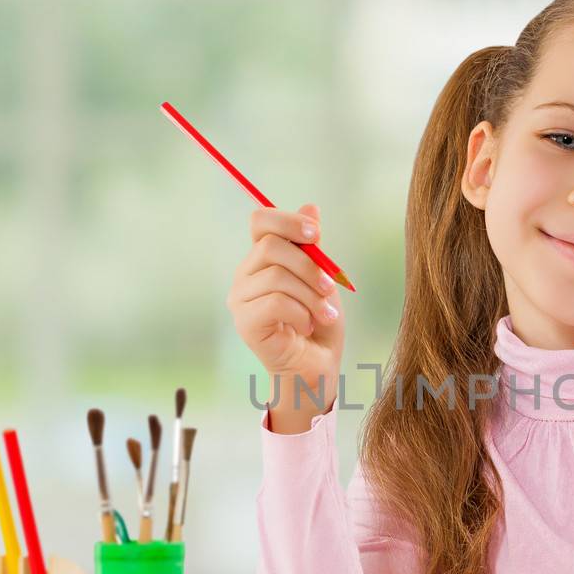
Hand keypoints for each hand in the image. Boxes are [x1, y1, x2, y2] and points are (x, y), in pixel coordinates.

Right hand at [226, 203, 345, 415]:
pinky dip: (301, 314)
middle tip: (332, 288)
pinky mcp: (245, 323)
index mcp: (263, 258)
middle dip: (309, 266)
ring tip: (325, 315)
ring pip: (277, 276)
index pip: (261, 220)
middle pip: (270, 246)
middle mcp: (246, 275)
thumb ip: (313, 248)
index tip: (315, 233)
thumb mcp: (323, 279)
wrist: (317, 367)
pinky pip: (275, 303)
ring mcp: (241, 299)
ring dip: (311, 295)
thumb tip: (311, 206)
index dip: (287, 220)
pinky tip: (307, 327)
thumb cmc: (319, 322)